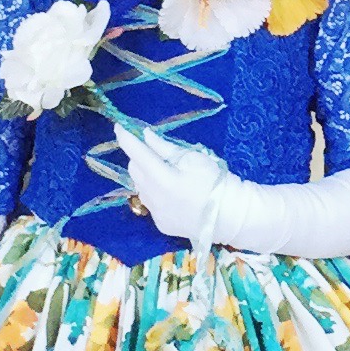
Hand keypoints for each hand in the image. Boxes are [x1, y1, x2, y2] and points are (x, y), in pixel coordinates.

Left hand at [120, 122, 231, 246]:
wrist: (230, 216)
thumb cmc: (215, 182)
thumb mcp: (193, 158)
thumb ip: (166, 148)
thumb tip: (146, 136)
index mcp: (164, 180)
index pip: (138, 154)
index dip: (127, 139)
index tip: (119, 126)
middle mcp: (154, 199)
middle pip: (134, 170)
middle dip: (139, 157)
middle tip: (153, 151)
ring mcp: (156, 213)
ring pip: (140, 187)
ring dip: (146, 175)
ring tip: (166, 173)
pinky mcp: (160, 224)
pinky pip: (150, 202)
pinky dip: (155, 192)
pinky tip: (172, 193)